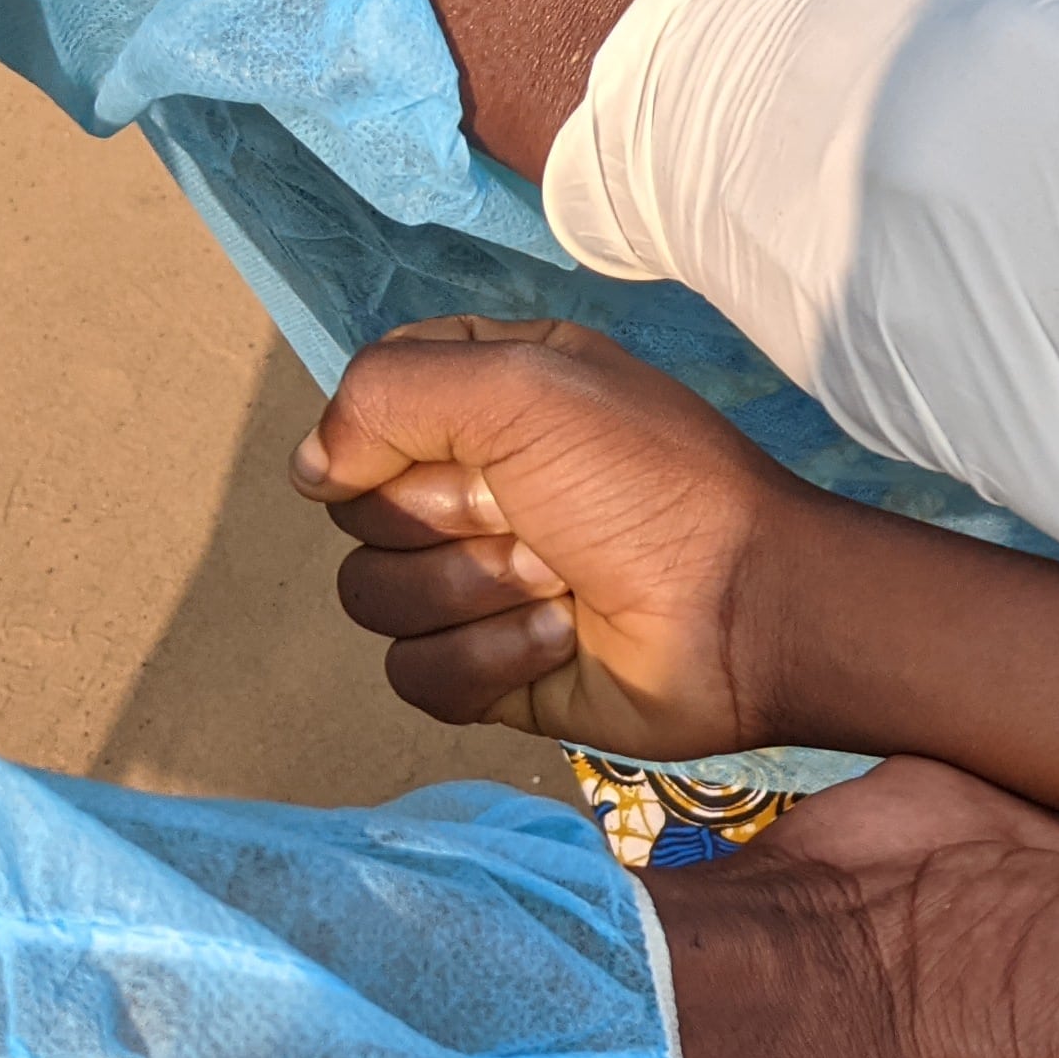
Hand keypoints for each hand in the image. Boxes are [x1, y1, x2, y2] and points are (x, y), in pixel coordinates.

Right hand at [291, 316, 812, 760]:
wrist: (746, 611)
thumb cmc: (651, 484)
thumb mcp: (525, 383)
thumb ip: (391, 391)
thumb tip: (312, 469)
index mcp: (488, 398)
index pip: (369, 404)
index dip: (392, 432)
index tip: (468, 444)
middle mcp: (475, 486)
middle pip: (360, 511)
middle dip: (447, 519)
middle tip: (538, 517)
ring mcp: (477, 584)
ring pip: (375, 596)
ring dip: (474, 591)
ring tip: (561, 581)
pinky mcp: (489, 671)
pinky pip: (414, 674)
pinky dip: (488, 660)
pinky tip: (562, 639)